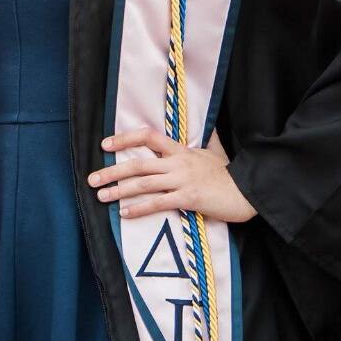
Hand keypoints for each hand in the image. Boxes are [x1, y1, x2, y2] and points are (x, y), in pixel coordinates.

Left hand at [88, 127, 257, 223]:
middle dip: (112, 171)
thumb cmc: (231, 174)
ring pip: (144, 183)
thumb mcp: (217, 151)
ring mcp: (182, 180)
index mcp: (181, 150)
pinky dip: (140, 208)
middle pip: (138, 163)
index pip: (148, 136)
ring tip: (101, 196)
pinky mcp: (188, 198)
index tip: (105, 145)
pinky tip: (125, 213)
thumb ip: (209, 140)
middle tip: (91, 178)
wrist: (249, 190)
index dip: (125, 139)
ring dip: (119, 190)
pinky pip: (158, 203)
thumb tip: (211, 126)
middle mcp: (178, 162)